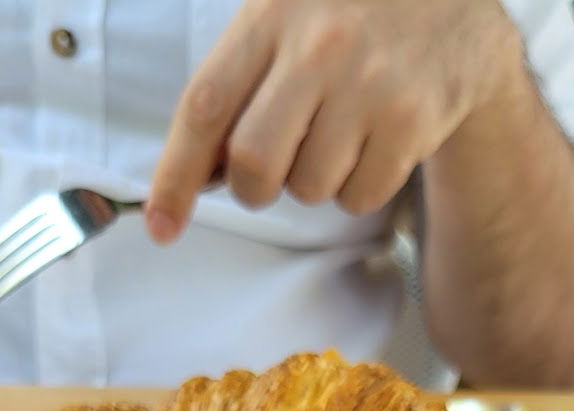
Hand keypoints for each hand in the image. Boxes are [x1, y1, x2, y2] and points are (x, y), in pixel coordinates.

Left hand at [147, 0, 519, 240]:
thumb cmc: (355, 10)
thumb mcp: (289, 12)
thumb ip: (243, 77)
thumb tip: (205, 171)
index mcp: (272, 13)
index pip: (205, 107)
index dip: (174, 176)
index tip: (161, 226)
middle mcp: (318, 46)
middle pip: (255, 165)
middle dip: (256, 187)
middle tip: (279, 165)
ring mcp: (369, 84)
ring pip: (310, 187)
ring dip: (316, 179)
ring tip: (342, 131)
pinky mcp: (412, 118)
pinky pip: (360, 195)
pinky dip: (360, 184)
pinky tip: (376, 139)